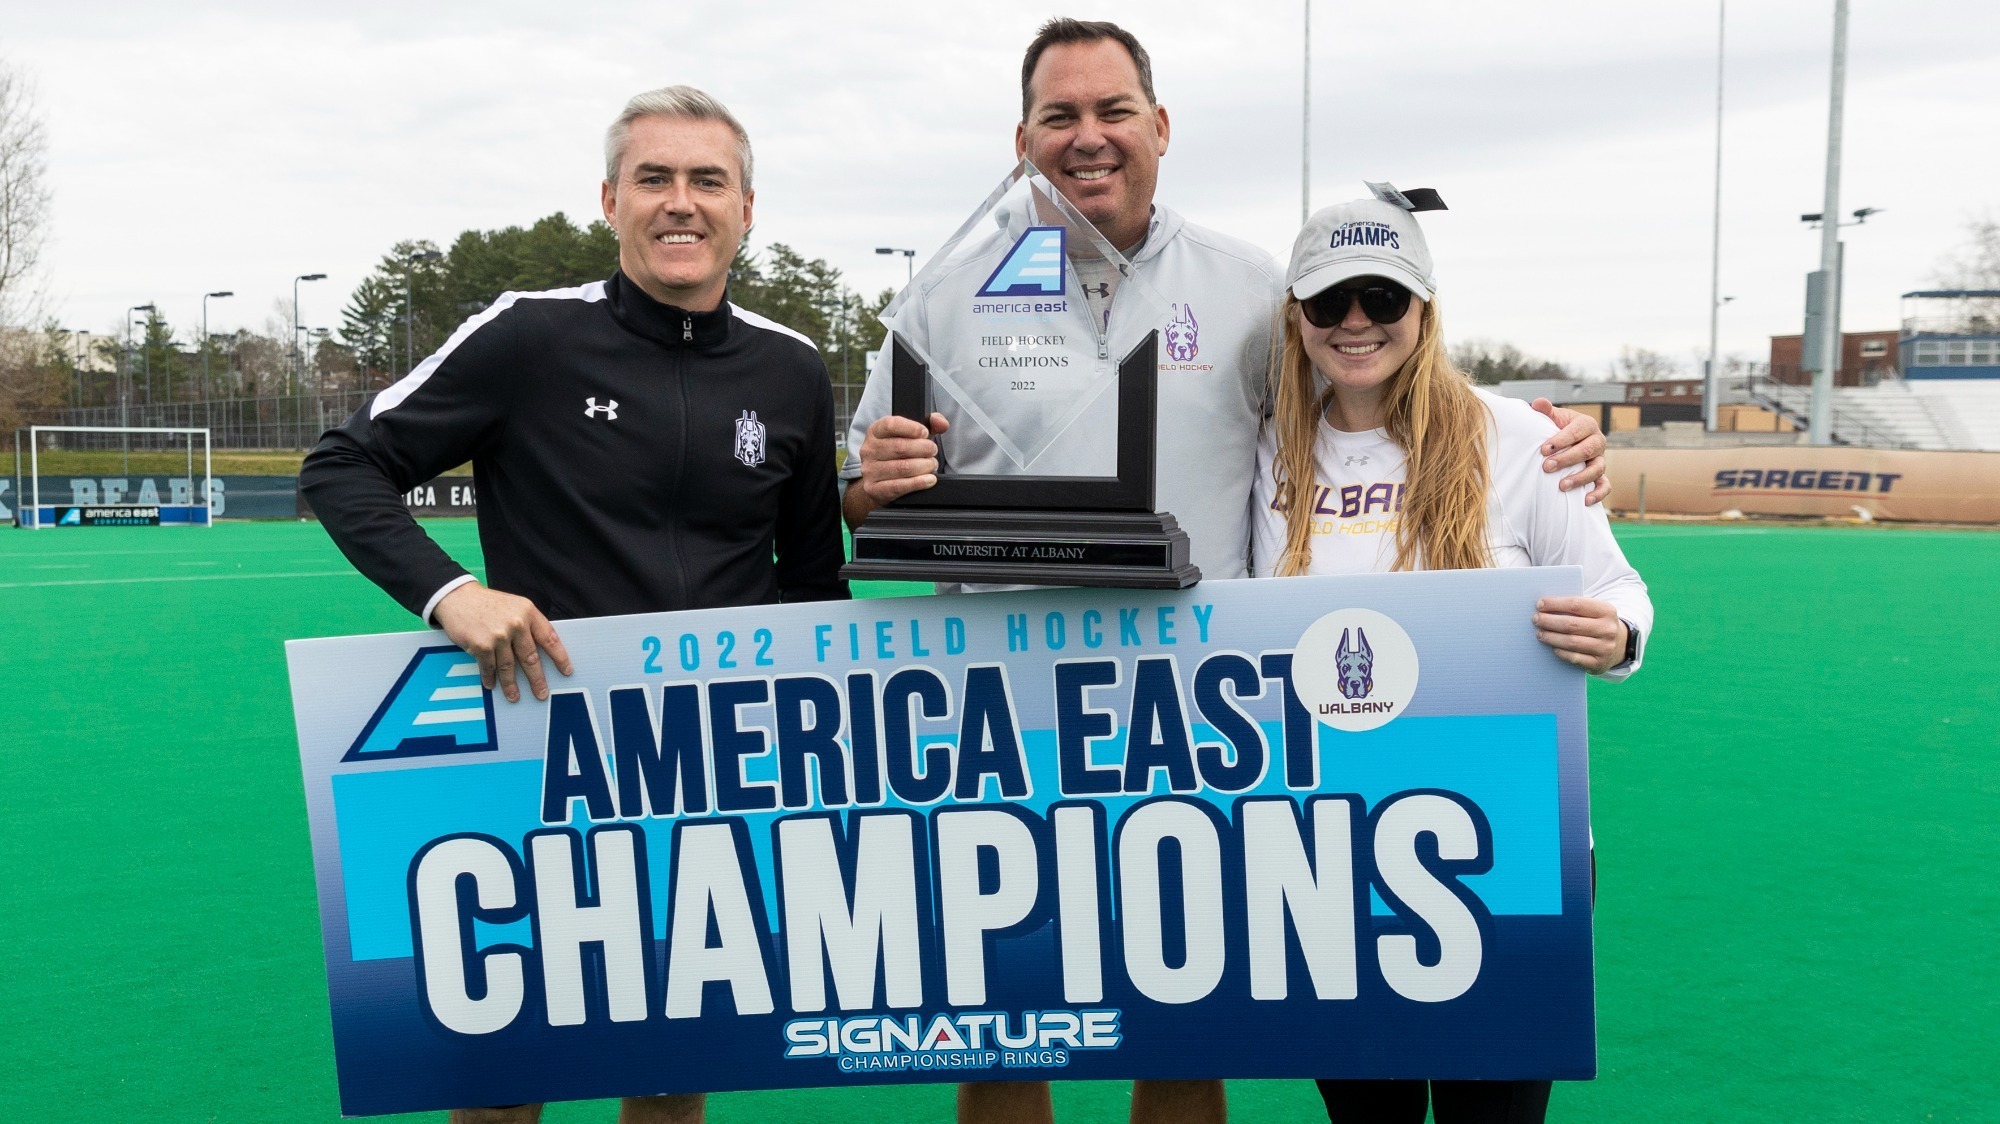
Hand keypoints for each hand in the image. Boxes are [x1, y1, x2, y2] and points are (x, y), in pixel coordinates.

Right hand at [431, 582, 573, 701]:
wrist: (457, 597)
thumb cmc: (488, 604)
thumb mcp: (514, 607)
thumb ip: (528, 624)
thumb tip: (541, 651)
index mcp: (528, 612)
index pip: (549, 638)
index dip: (560, 657)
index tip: (566, 671)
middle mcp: (516, 624)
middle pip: (531, 658)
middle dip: (537, 679)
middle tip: (542, 693)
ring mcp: (499, 635)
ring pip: (509, 667)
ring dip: (511, 685)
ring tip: (514, 696)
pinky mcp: (482, 645)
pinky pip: (489, 667)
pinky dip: (490, 678)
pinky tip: (492, 684)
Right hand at [858, 412, 949, 505]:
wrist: (879, 485)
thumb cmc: (898, 456)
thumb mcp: (911, 436)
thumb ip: (929, 425)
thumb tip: (942, 423)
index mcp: (875, 432)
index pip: (891, 424)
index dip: (912, 428)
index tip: (925, 433)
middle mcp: (869, 450)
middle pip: (900, 447)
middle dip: (923, 449)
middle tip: (933, 451)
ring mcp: (870, 470)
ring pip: (902, 467)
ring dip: (924, 466)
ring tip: (932, 465)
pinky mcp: (875, 489)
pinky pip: (899, 486)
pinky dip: (919, 483)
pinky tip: (929, 479)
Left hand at [1531, 399, 1609, 506]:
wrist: (1567, 442)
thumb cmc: (1558, 429)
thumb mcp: (1553, 418)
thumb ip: (1546, 411)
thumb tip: (1538, 402)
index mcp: (1586, 424)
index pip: (1576, 432)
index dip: (1561, 440)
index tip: (1543, 449)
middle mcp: (1597, 441)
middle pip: (1587, 450)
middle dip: (1567, 459)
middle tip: (1547, 467)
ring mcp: (1600, 459)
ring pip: (1597, 469)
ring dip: (1580, 478)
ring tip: (1562, 486)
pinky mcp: (1601, 475)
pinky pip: (1605, 485)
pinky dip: (1598, 493)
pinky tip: (1585, 501)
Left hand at [1533, 596, 1628, 673]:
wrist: (1620, 645)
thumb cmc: (1597, 623)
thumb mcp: (1594, 611)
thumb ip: (1575, 608)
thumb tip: (1545, 605)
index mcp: (1607, 611)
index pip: (1576, 604)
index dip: (1555, 604)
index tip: (1540, 604)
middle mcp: (1608, 629)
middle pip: (1571, 624)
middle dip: (1549, 621)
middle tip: (1536, 619)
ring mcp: (1605, 648)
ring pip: (1571, 642)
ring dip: (1551, 637)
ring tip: (1540, 633)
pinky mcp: (1598, 663)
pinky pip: (1574, 658)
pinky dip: (1560, 652)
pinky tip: (1552, 647)